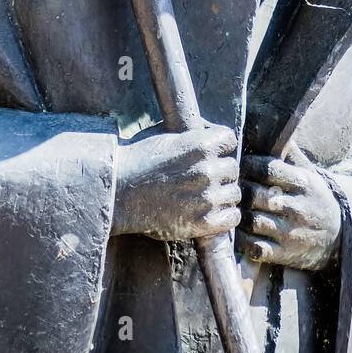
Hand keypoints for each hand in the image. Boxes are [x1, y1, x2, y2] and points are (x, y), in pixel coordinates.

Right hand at [112, 123, 239, 241]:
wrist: (117, 194)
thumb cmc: (138, 161)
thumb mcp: (165, 135)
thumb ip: (193, 132)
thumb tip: (212, 130)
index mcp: (200, 144)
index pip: (230, 140)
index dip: (220, 147)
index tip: (209, 155)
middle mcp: (207, 169)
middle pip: (232, 168)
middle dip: (220, 172)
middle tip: (202, 179)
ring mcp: (207, 197)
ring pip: (234, 193)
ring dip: (222, 194)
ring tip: (203, 196)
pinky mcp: (203, 222)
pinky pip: (232, 217)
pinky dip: (225, 215)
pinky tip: (211, 212)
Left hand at [237, 154, 342, 271]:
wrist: (338, 237)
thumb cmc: (315, 199)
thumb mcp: (310, 174)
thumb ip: (291, 154)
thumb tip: (275, 126)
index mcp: (303, 183)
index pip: (269, 169)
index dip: (250, 165)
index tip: (242, 165)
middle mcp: (297, 207)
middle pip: (257, 195)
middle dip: (241, 190)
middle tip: (230, 187)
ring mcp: (290, 232)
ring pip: (253, 220)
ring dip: (239, 214)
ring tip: (232, 207)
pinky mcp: (284, 253)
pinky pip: (255, 247)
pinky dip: (243, 240)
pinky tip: (240, 230)